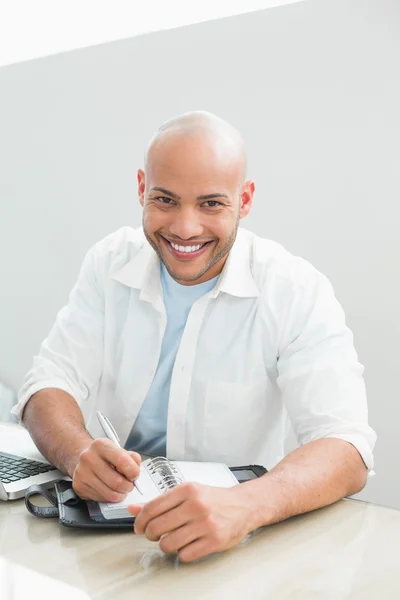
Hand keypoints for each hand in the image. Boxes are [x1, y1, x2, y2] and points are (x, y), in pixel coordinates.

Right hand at [72, 438, 140, 501]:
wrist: (84, 458)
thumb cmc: (105, 456)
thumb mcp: (119, 450)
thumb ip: (132, 458)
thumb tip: (136, 470)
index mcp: (101, 445)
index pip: (121, 460)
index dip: (133, 471)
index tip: (135, 475)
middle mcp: (88, 457)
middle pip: (116, 481)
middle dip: (128, 486)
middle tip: (129, 484)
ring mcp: (82, 473)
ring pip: (110, 494)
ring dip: (120, 494)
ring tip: (121, 489)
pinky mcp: (79, 487)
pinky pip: (101, 499)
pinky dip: (109, 497)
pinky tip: (109, 489)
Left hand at [128, 482, 257, 562]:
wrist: (244, 505)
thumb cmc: (214, 499)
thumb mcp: (187, 492)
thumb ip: (160, 501)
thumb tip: (133, 509)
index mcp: (187, 490)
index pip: (152, 508)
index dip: (140, 521)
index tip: (139, 527)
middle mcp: (195, 505)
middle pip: (156, 527)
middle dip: (150, 534)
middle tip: (154, 534)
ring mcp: (205, 523)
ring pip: (168, 544)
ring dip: (166, 545)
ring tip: (172, 539)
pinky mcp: (214, 540)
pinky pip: (185, 554)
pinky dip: (182, 553)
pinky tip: (187, 544)